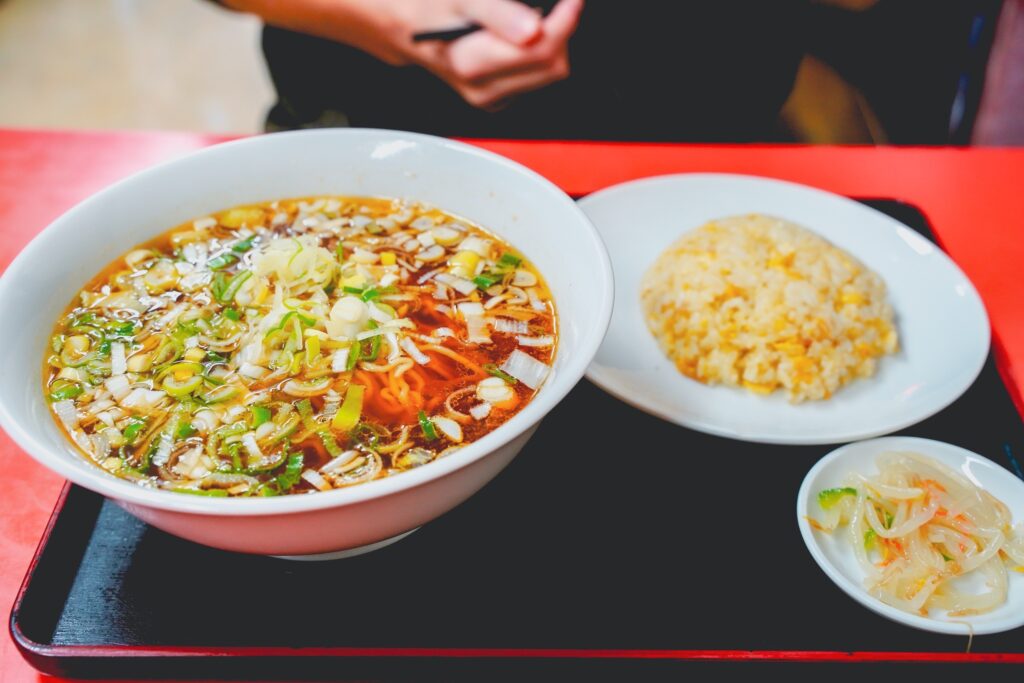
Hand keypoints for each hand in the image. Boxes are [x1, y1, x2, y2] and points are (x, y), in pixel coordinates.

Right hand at [226, 0, 583, 110]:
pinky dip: (537, 48)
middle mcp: (487, 89)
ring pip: (548, 70)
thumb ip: (496, 13)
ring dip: (550, 39)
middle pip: (554, 65)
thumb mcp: (454, 1)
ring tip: (534, 13)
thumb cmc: (418, 9)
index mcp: (476, 67)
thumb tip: (533, 29)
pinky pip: (534, 72)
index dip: (566, 19)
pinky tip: (523, 29)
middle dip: (560, 30)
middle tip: (554, 2)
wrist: (393, 21)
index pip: (545, 51)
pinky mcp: (497, 90)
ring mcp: (493, 93)